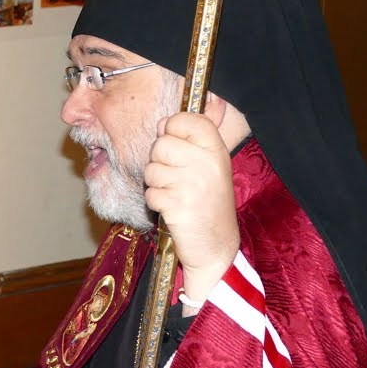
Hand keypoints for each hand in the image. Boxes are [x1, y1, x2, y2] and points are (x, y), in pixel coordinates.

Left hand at [143, 110, 239, 307]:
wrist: (216, 247)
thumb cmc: (208, 204)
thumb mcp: (209, 167)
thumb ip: (188, 143)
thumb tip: (162, 122)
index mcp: (217, 150)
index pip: (187, 120)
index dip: (173, 128)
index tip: (177, 145)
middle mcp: (207, 164)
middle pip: (161, 144)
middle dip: (159, 162)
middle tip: (175, 179)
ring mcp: (193, 184)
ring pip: (151, 170)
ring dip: (156, 184)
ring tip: (175, 195)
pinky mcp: (178, 205)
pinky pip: (149, 193)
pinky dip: (155, 203)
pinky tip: (172, 210)